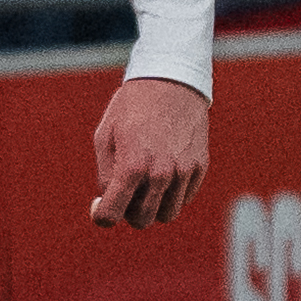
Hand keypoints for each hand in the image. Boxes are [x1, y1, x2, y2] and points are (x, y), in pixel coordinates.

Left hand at [89, 76, 209, 231]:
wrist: (171, 80)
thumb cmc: (132, 107)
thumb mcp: (105, 136)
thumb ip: (104, 174)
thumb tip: (108, 202)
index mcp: (131, 166)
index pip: (111, 214)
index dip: (101, 215)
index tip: (100, 206)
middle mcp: (160, 173)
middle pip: (141, 220)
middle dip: (128, 211)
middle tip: (125, 191)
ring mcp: (183, 172)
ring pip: (166, 214)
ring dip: (153, 205)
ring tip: (146, 183)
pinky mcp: (199, 167)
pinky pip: (184, 198)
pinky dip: (172, 193)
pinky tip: (164, 171)